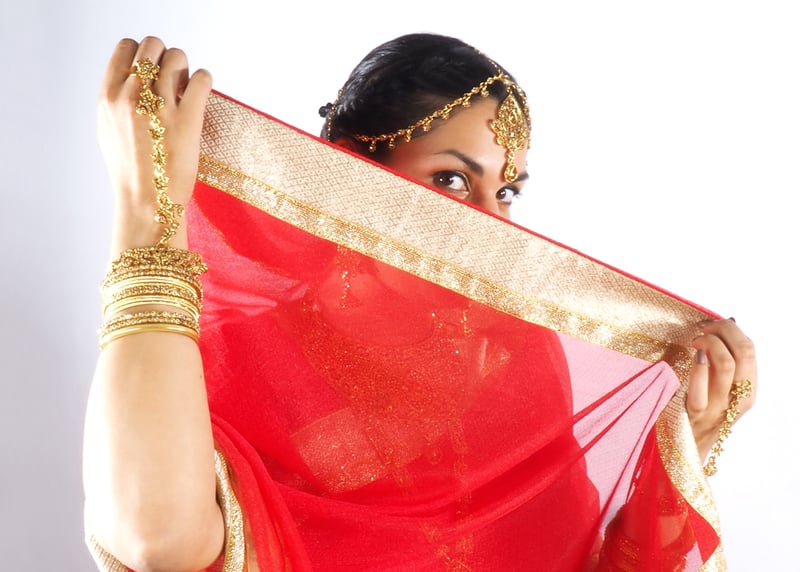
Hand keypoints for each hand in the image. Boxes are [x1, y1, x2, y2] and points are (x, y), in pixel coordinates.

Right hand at [97, 36, 211, 253]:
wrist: (146, 203)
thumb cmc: (130, 172)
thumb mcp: (109, 131)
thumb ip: (117, 102)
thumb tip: (131, 81)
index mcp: (109, 97)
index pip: (126, 48)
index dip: (144, 55)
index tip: (153, 73)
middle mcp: (132, 97)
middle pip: (153, 45)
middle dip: (166, 58)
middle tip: (173, 81)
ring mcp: (160, 107)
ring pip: (177, 57)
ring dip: (186, 69)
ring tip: (187, 90)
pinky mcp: (187, 120)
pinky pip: (202, 78)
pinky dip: (204, 80)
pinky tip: (202, 94)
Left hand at [687, 318, 756, 461]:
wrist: (686, 450)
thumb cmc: (699, 412)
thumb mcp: (719, 389)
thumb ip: (724, 362)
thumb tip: (730, 323)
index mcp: (748, 391)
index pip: (750, 350)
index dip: (731, 330)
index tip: (713, 323)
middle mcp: (739, 399)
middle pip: (743, 351)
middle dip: (723, 330)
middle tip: (703, 327)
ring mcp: (718, 407)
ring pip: (726, 363)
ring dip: (708, 342)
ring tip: (694, 340)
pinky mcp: (695, 412)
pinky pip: (700, 385)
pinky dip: (698, 364)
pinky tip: (692, 354)